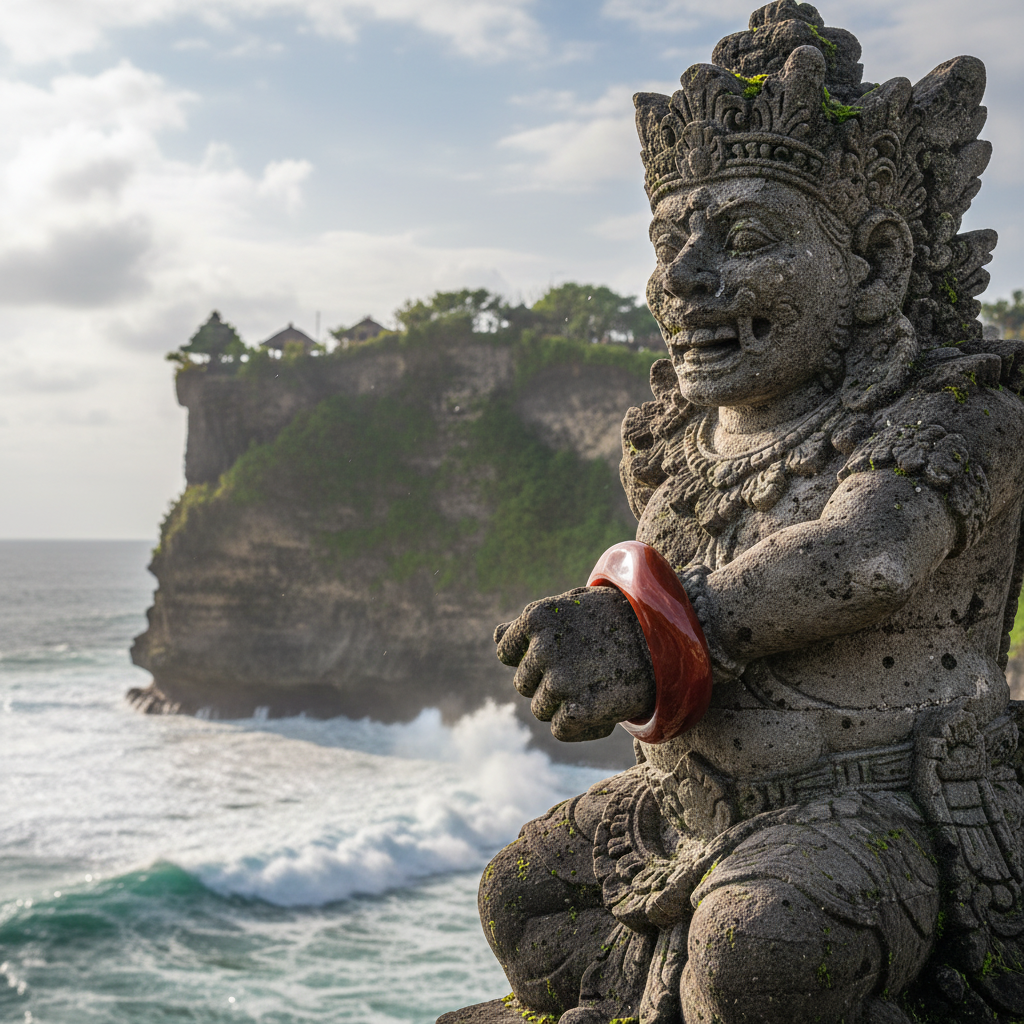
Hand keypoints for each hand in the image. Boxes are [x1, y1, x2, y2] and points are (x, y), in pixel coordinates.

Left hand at [494, 586, 654, 741]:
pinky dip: (581, 727)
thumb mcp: (574, 609)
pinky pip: (560, 729)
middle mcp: (541, 648)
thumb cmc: (618, 621)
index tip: (559, 656)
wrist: (667, 641)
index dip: (531, 658)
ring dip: (564, 706)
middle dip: (548, 683)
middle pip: (524, 683)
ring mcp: (558, 680)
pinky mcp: (576, 709)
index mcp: (536, 617)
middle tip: (586, 672)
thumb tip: (496, 636)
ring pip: (541, 708)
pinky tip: (604, 711)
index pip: (507, 651)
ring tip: (597, 690)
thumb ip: (532, 626)